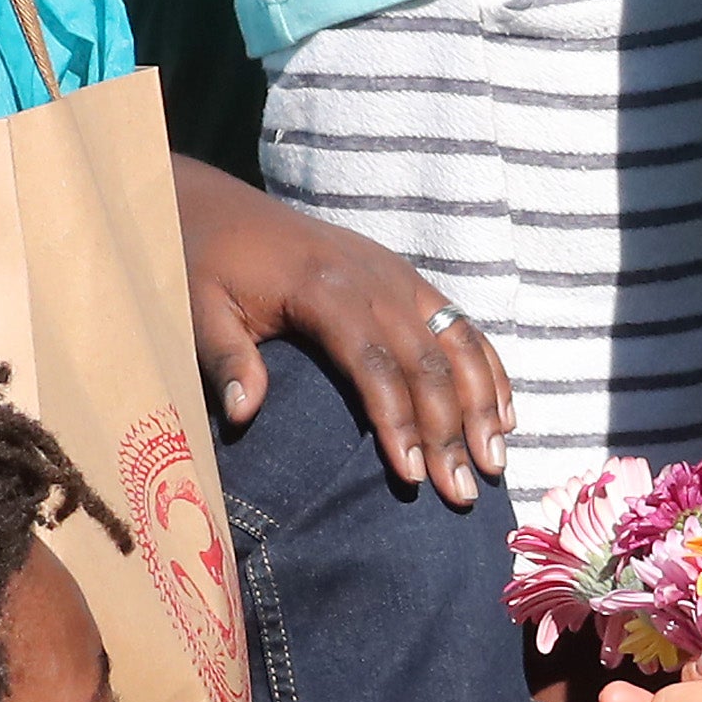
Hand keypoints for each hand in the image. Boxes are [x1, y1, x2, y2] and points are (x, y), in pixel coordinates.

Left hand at [173, 161, 510, 502]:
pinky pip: (459, 323)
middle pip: (426, 361)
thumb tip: (243, 414)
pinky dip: (486, 368)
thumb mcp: (198, 309)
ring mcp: (395, 275)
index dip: (398, 421)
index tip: (410, 476)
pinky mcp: (404, 277)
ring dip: (481, 404)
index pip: (375, 363)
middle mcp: (372, 278)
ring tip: (494, 464)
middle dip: (449, 430)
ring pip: (455, 342)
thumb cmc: (204, 265)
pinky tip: (503, 415)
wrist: (218, 207)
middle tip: (460, 494)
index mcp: (323, 288)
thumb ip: (224, 358)